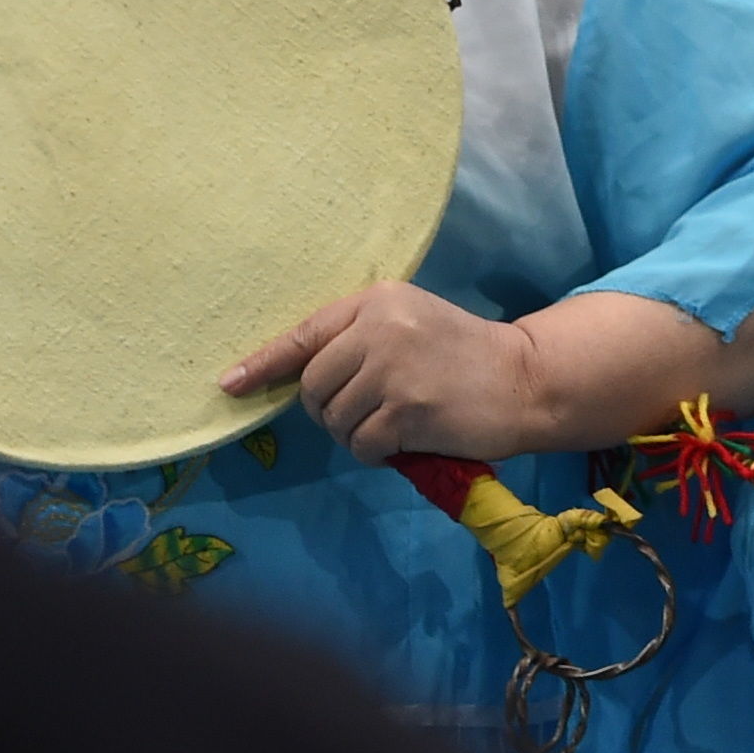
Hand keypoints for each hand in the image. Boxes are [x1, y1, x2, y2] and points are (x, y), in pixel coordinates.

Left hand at [220, 283, 543, 460]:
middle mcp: (380, 328)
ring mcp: (392, 369)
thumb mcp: (409, 325)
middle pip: (313, 386)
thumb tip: (293, 378)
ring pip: (334, 420)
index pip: (305, 335)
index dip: (263, 363)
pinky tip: (404, 440)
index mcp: (377, 300)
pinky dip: (375, 452)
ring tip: (392, 425)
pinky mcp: (406, 410)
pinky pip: (361, 445)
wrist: (524, 379)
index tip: (229, 384)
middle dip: (328, 410)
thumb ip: (358, 340)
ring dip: (354, 434)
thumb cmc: (462, 354)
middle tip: (366, 414)